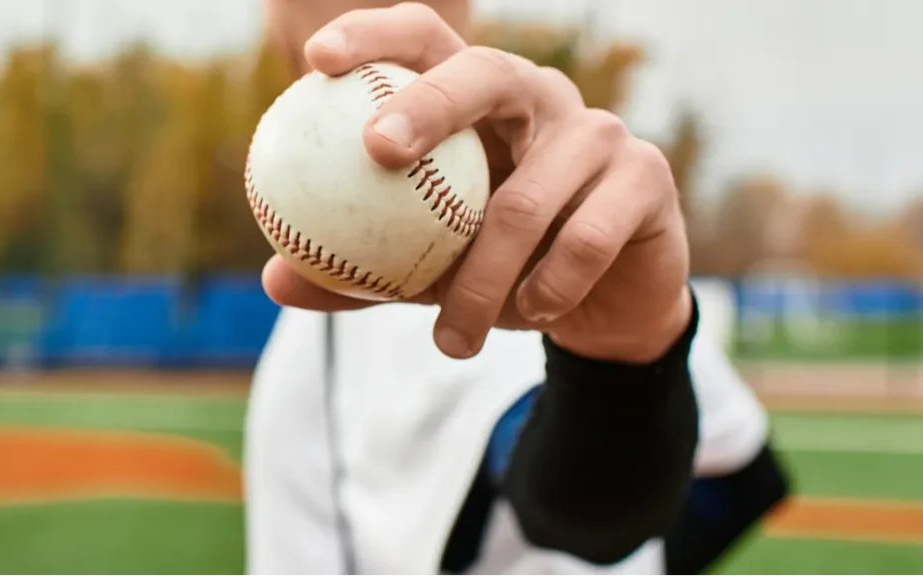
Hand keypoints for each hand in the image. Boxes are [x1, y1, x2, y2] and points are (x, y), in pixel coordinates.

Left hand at [262, 2, 691, 362]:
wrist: (601, 307)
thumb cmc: (503, 272)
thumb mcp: (425, 272)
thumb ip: (361, 271)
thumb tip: (276, 279)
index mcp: (481, 103)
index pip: (428, 41)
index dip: (374, 36)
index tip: (316, 63)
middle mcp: (541, 98)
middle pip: (485, 72)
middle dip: (427, 104)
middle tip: (376, 152)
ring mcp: (599, 131)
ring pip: (527, 198)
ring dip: (481, 281)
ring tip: (452, 343)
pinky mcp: (646, 177)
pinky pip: (584, 238)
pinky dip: (548, 289)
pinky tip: (533, 316)